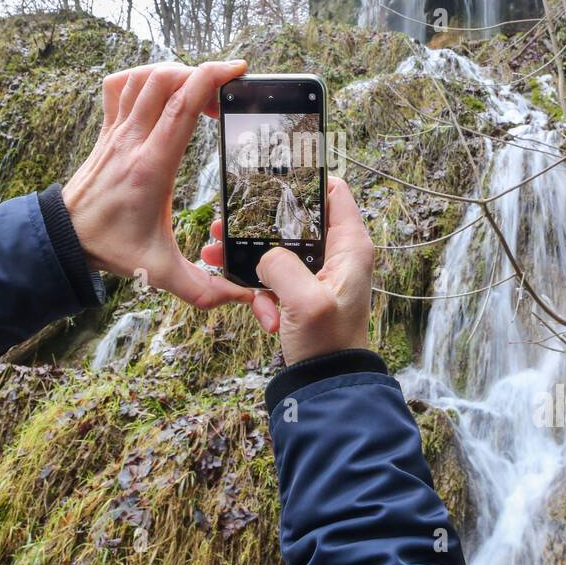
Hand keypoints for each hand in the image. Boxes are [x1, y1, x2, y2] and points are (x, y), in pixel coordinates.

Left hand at [63, 59, 252, 309]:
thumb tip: (245, 301)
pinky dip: (142, 77)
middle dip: (200, 74)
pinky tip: (160, 92)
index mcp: (151, 167)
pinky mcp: (107, 130)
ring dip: (174, 73)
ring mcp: (116, 131)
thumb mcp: (160, 273)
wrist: (64, 240)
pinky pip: (120, 86)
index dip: (210, 79)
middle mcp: (132, 141)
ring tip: (197, 92)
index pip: (180, 107)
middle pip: (164, 81)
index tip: (237, 72)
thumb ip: (204, 291)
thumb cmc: (113, 249)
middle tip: (224, 93)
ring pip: (142, 77)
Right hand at [200, 176, 373, 363]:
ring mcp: (318, 273)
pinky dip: (260, 292)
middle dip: (258, 225)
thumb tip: (264, 256)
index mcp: (350, 246)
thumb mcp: (305, 302)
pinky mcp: (301, 292)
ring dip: (249, 258)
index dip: (304, 182)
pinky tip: (258, 312)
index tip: (269, 181)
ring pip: (277, 249)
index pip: (334, 192)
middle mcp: (337, 254)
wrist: (325, 383)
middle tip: (224, 225)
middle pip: (295, 220)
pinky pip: (273, 278)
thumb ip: (282, 266)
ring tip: (215, 258)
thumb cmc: (328, 344)